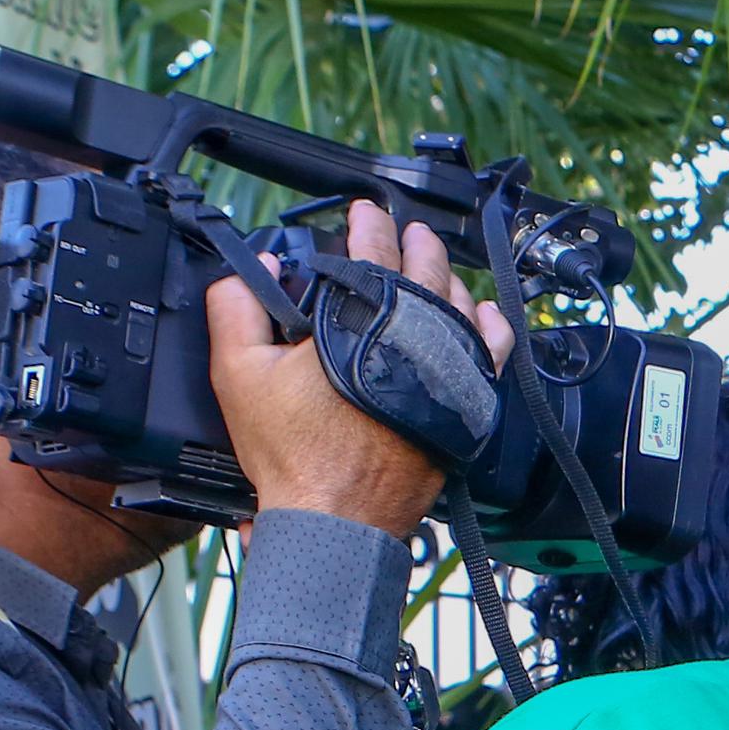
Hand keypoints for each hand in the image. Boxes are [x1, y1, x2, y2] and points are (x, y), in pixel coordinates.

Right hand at [205, 200, 510, 540]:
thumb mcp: (239, 373)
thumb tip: (251, 269)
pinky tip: (483, 313)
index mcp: (359, 322)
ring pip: (458, 305)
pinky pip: (491, 352)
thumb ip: (237, 309)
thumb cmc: (295, 454)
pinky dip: (488, 326)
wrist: (337, 517)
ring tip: (432, 264)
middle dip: (411, 242)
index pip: (369, 252)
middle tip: (401, 230)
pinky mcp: (465, 405)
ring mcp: (445, 372)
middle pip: (422, 271)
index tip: (362, 211)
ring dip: (445, 278)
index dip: (365, 224)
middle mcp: (413, 339)